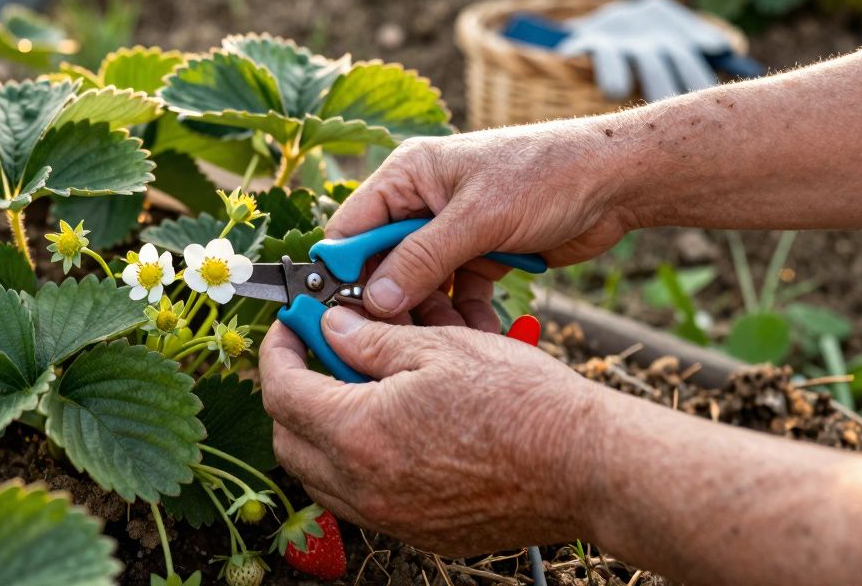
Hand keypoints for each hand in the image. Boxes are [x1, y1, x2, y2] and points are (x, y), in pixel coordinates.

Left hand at [259, 306, 602, 555]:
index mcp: (359, 434)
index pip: (282, 393)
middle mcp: (365, 487)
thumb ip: (370, 340)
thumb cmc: (521, 403)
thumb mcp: (439, 349)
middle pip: (288, 442)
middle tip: (315, 358)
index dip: (276, 354)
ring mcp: (391, 517)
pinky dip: (355, 466)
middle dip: (290, 395)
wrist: (585, 466)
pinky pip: (361, 502)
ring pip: (319, 478)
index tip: (288, 331)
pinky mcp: (420, 533)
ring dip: (318, 434)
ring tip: (353, 393)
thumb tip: (331, 329)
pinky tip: (390, 431)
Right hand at [328, 124, 634, 322]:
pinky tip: (479, 334)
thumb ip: (421, 259)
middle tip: (395, 340)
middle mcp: (421, 202)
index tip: (339, 315)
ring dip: (432, 315)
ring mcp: (450, 230)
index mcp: (407, 176)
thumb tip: (373, 300)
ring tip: (447, 343)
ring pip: (419, 285)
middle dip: (390, 302)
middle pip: (382, 263)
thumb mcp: (477, 218)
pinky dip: (465, 315)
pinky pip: (456, 292)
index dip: (341, 272)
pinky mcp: (479, 253)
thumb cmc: (545, 175)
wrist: (616, 180)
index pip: (352, 228)